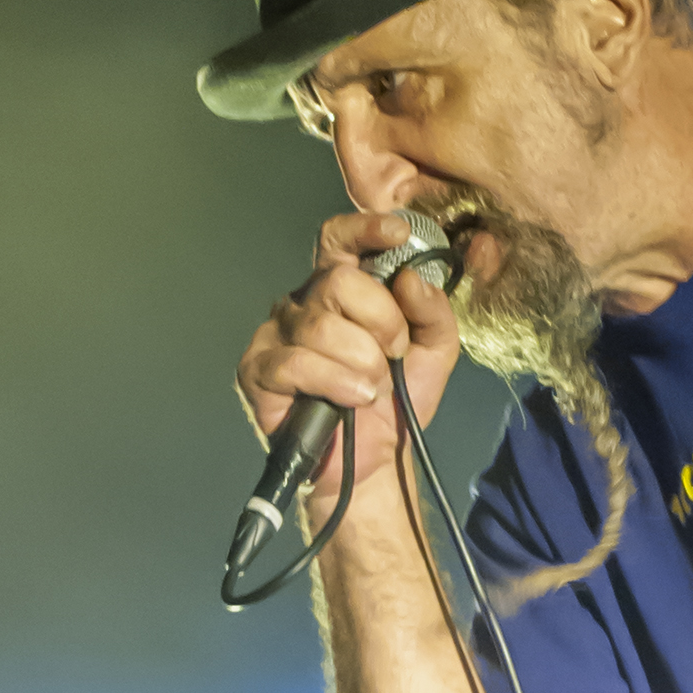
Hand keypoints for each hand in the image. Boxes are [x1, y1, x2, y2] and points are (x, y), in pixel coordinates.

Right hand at [235, 210, 461, 502]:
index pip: (340, 240)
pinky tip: (352, 400)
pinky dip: (335, 383)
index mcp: (341, 291)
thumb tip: (413, 279)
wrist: (372, 463)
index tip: (398, 233)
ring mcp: (277, 334)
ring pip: (322, 326)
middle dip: (381, 323)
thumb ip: (434, 313)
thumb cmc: (394, 403)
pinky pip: (297, 362)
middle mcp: (305, 303)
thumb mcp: (431, 355)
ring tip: (372, 390)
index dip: (364, 229)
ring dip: (362, 363)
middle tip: (392, 357)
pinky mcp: (259, 369)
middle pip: (339, 282)